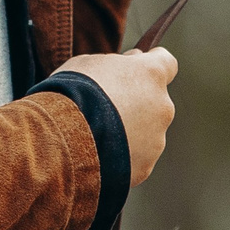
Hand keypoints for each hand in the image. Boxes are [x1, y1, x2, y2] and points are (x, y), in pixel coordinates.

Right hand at [58, 47, 176, 186]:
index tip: (137, 67)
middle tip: (105, 107)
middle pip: (154, 101)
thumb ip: (115, 65)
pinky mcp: (145, 166)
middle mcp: (162, 106)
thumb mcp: (89, 63)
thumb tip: (126, 66)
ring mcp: (157, 140)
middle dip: (136, 102)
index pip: (166, 62)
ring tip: (94, 135)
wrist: (62, 138)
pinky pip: (135, 158)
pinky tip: (95, 154)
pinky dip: (120, 156)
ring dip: (128, 131)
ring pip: (146, 132)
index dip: (150, 65)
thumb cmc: (72, 93)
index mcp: (151, 74)